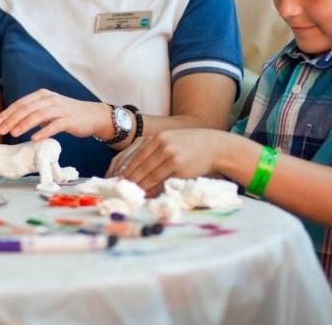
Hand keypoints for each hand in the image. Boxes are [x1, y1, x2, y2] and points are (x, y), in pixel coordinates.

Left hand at [0, 89, 109, 140]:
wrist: (93, 115)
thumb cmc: (67, 114)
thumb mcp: (48, 109)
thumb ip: (34, 112)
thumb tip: (13, 122)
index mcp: (43, 95)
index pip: (21, 103)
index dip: (8, 113)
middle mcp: (50, 99)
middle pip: (27, 108)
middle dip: (12, 119)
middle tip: (1, 130)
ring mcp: (60, 108)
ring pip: (38, 115)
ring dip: (24, 124)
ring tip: (13, 133)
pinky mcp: (69, 119)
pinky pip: (54, 125)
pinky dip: (43, 131)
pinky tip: (34, 138)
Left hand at [106, 129, 225, 196]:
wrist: (213, 145)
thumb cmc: (188, 145)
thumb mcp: (169, 140)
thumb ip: (154, 150)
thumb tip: (136, 169)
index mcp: (157, 138)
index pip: (136, 155)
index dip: (126, 168)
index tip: (119, 178)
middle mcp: (163, 145)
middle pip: (141, 166)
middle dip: (131, 179)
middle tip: (122, 189)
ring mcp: (171, 156)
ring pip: (150, 175)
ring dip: (140, 186)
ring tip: (133, 193)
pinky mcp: (180, 168)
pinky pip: (163, 181)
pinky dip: (154, 189)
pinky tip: (148, 194)